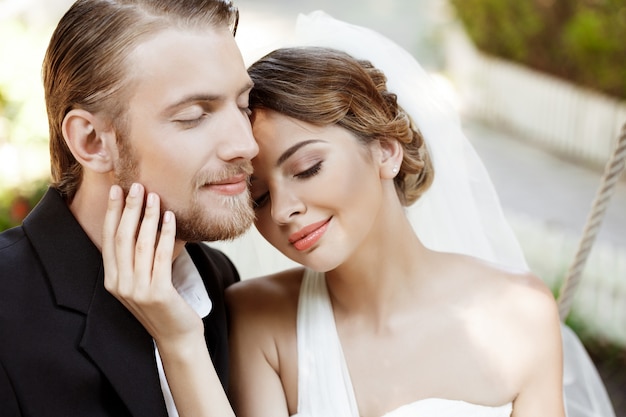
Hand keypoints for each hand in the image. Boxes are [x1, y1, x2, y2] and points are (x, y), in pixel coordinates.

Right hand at [102, 183, 202, 345]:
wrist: (177, 337)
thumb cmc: (164, 305)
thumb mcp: (144, 280)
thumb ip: (139, 258)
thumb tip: (147, 220)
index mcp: (112, 280)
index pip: (108, 240)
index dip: (112, 213)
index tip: (116, 190)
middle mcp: (119, 285)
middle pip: (122, 238)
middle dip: (129, 209)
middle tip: (137, 185)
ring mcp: (137, 290)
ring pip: (141, 244)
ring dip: (148, 217)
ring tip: (155, 196)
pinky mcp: (157, 293)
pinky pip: (161, 256)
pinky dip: (166, 234)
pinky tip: (171, 218)